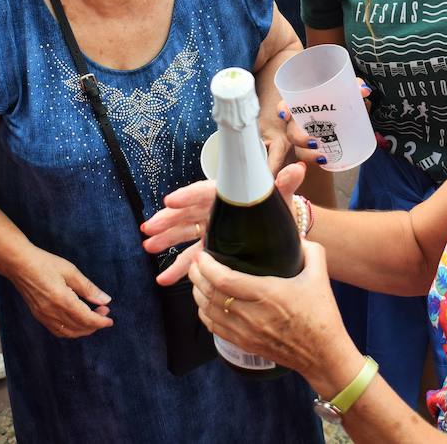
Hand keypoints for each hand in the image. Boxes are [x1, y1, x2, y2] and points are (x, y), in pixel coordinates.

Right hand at [11, 245, 113, 338]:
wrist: (19, 264)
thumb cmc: (45, 263)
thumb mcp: (70, 271)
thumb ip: (88, 288)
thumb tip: (105, 300)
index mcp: (62, 300)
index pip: (86, 319)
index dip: (100, 322)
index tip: (110, 319)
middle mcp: (52, 312)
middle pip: (79, 328)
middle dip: (94, 324)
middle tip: (103, 311)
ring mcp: (44, 316)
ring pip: (68, 333)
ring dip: (83, 330)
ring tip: (92, 318)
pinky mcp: (38, 316)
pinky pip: (57, 331)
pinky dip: (70, 331)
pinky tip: (76, 322)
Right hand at [142, 163, 307, 284]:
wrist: (278, 228)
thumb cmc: (275, 207)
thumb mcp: (279, 197)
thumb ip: (285, 184)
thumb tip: (298, 169)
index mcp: (226, 194)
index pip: (204, 192)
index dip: (187, 196)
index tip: (171, 201)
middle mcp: (214, 210)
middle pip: (187, 213)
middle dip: (168, 220)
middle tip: (151, 226)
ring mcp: (210, 230)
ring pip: (184, 234)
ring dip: (166, 240)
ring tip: (149, 246)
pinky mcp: (210, 248)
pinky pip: (191, 257)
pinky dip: (177, 268)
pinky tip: (164, 278)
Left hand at [189, 241, 356, 386]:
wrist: (323, 355)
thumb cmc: (322, 316)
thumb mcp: (320, 277)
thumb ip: (311, 251)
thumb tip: (299, 237)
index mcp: (266, 294)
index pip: (224, 280)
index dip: (207, 266)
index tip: (202, 254)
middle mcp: (251, 314)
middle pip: (210, 294)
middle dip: (197, 276)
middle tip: (195, 262)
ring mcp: (245, 332)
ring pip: (208, 312)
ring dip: (198, 294)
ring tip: (197, 279)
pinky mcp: (245, 344)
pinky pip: (214, 328)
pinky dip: (204, 313)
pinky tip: (205, 303)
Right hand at [279, 80, 371, 167]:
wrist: (347, 119)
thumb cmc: (340, 101)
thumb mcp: (346, 93)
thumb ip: (353, 87)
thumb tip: (364, 90)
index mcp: (303, 105)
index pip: (285, 106)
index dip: (282, 110)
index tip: (286, 115)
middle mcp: (300, 122)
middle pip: (291, 132)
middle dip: (299, 139)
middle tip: (315, 142)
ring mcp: (306, 138)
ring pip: (299, 149)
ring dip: (308, 155)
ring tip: (323, 157)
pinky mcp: (314, 150)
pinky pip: (309, 158)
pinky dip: (314, 161)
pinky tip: (324, 162)